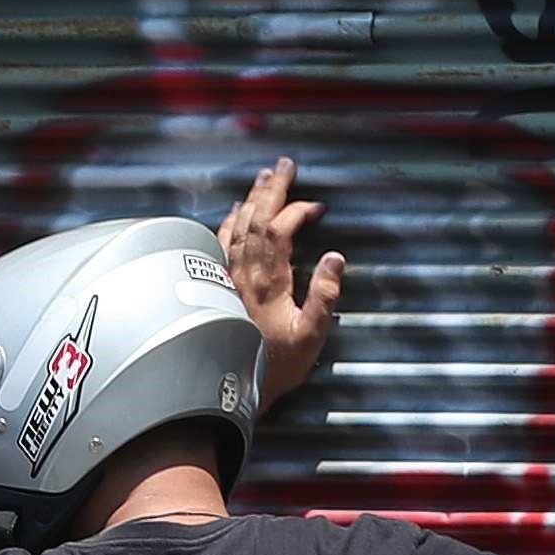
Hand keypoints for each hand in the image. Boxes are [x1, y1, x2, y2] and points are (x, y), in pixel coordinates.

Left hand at [220, 157, 344, 401]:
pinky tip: (234, 211)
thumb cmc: (276, 366)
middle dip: (270, 190)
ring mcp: (228, 280)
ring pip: (236, 228)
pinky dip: (230, 223)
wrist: (233, 389)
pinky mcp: (218, 287)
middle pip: (254, 220)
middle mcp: (243, 276)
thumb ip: (325, 296)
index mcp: (268, 283)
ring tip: (264, 178)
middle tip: (284, 165)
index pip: (279, 230)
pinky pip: (221, 244)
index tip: (316, 207)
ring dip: (251, 200)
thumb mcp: (311, 337)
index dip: (297, 211)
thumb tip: (336, 258)